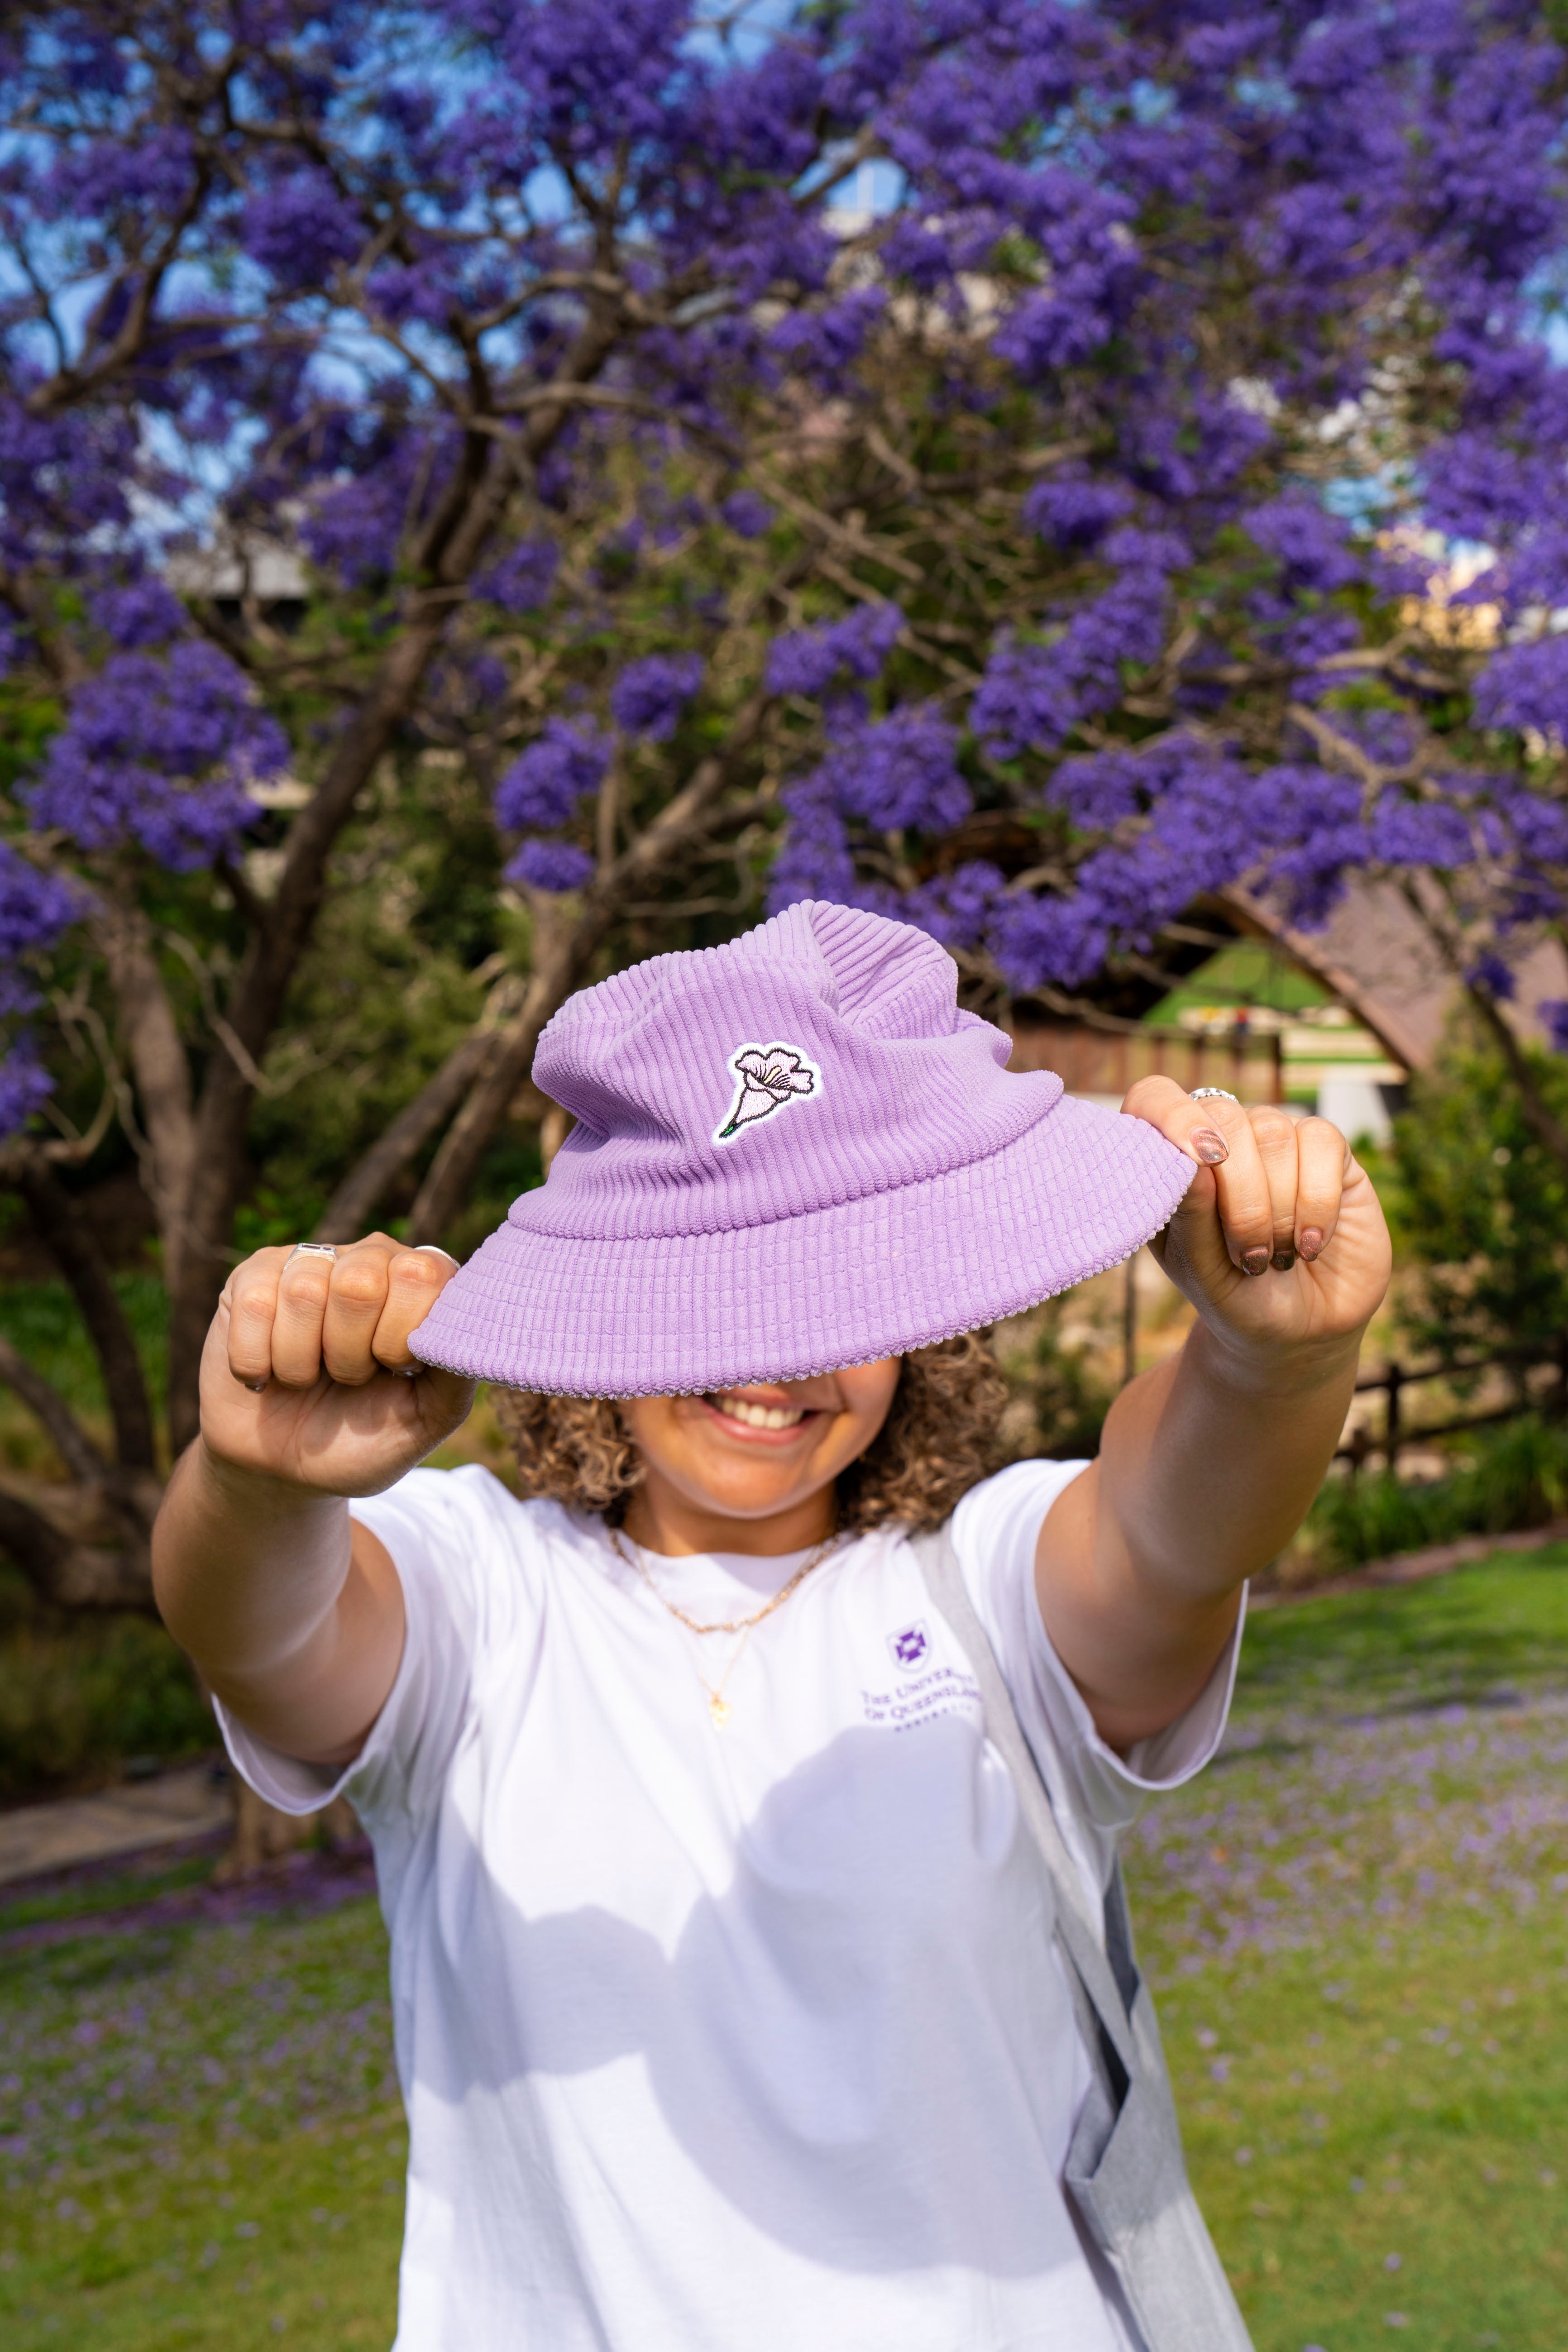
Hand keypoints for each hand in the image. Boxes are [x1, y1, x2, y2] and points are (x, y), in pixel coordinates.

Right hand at [198, 1235, 475, 1496]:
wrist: (284, 1470)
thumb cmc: (364, 1438)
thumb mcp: (427, 1417)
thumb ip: (458, 1369)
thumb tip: (466, 1326)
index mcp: (423, 1285)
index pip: (424, 1274)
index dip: (402, 1336)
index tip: (397, 1371)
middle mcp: (371, 1260)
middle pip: (362, 1281)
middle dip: (351, 1353)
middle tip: (348, 1378)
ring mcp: (310, 1263)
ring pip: (305, 1291)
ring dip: (302, 1362)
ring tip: (308, 1377)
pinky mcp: (253, 1278)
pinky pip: (255, 1303)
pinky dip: (258, 1360)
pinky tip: (267, 1373)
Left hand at [1121, 1079, 1391, 1359]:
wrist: (1299, 1332)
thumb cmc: (1235, 1299)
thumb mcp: (1201, 1272)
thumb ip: (1190, 1217)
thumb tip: (1194, 1158)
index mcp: (1173, 1163)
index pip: (1155, 1098)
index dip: (1170, 1116)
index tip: (1195, 1159)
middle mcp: (1223, 1140)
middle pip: (1223, 1117)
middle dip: (1238, 1194)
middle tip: (1247, 1258)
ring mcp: (1277, 1141)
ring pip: (1274, 1132)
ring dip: (1277, 1208)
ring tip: (1278, 1258)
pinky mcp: (1328, 1153)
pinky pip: (1322, 1140)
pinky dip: (1316, 1199)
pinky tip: (1310, 1244)